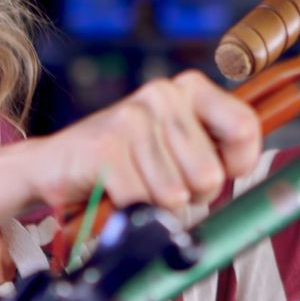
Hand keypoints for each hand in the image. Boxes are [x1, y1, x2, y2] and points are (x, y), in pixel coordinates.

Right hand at [27, 70, 261, 210]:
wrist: (53, 167)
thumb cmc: (125, 162)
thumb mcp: (178, 148)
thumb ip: (217, 152)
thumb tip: (246, 171)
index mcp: (189, 88)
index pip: (245, 127)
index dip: (238, 165)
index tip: (220, 172)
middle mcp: (163, 94)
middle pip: (210, 174)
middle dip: (188, 195)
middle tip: (157, 182)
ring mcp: (132, 118)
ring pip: (175, 194)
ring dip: (154, 205)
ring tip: (133, 185)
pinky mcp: (106, 147)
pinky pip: (142, 202)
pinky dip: (129, 212)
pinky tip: (113, 193)